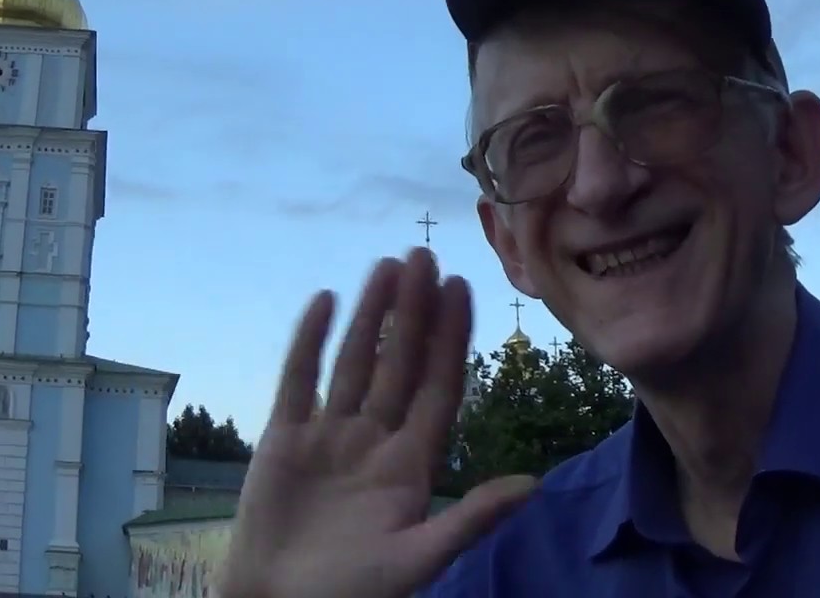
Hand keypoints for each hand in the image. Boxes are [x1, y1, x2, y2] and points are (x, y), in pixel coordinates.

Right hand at [218, 249, 536, 597]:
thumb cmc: (351, 595)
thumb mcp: (418, 559)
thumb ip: (469, 517)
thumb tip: (534, 485)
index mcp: (411, 464)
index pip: (438, 386)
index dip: (451, 338)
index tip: (461, 288)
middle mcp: (375, 440)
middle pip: (399, 362)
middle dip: (413, 311)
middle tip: (423, 255)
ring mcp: (330, 435)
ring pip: (355, 361)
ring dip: (370, 315)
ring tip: (385, 267)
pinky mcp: (285, 438)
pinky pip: (300, 379)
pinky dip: (311, 341)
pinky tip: (325, 300)